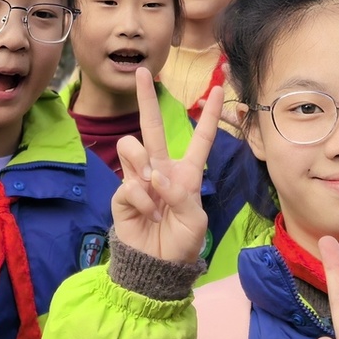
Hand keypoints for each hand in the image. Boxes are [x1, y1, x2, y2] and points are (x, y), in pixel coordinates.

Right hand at [110, 67, 221, 265]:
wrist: (155, 266)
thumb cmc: (180, 244)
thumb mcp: (194, 221)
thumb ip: (180, 195)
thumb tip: (155, 174)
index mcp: (187, 174)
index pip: (200, 140)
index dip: (208, 115)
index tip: (216, 89)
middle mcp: (162, 170)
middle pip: (154, 127)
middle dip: (146, 99)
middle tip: (142, 72)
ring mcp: (139, 179)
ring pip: (133, 147)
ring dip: (141, 165)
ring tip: (151, 191)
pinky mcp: (122, 192)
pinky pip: (129, 183)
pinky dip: (141, 200)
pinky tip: (147, 214)